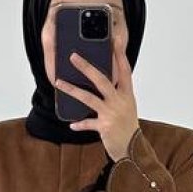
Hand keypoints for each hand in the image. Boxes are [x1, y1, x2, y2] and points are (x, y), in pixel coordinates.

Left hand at [56, 38, 138, 160]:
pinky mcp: (104, 126)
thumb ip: (116, 94)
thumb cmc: (128, 127)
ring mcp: (111, 113)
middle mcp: (120, 101)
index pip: (124, 70)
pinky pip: (87, 123)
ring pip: (88, 98)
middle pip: (101, 79)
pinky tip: (72, 124)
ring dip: (72, 89)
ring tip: (58, 82)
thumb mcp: (127, 106)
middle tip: (73, 56)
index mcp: (127, 94)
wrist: (134, 150)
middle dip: (86, 67)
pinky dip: (79, 124)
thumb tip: (101, 81)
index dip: (120, 55)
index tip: (115, 41)